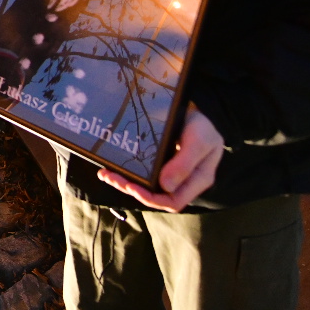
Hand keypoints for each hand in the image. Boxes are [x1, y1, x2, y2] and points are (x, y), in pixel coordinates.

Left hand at [97, 105, 224, 212]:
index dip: (151, 199)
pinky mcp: (159, 165)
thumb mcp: (199, 140)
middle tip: (112, 177)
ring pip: (145, 187)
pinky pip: (142, 174)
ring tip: (106, 174)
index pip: (174, 201)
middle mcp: (183, 181)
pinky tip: (110, 167)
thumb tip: (165, 186)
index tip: (132, 187)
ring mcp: (170, 174)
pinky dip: (126, 172)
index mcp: (198, 180)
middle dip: (131, 189)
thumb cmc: (202, 125)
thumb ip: (185, 163)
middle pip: (156, 196)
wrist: (193, 109)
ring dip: (125, 182)